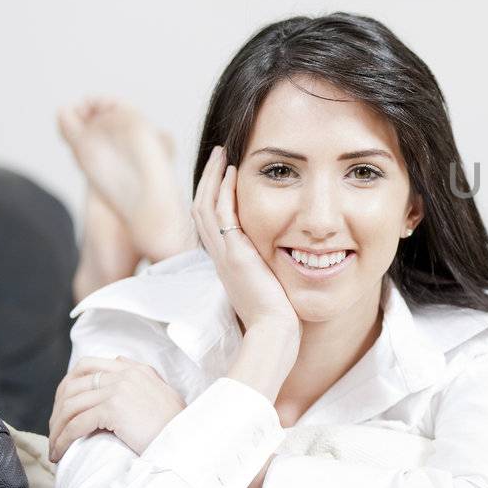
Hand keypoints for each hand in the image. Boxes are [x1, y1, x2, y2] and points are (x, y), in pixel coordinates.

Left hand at [47, 356, 187, 463]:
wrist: (188, 440)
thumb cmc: (176, 425)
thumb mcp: (160, 393)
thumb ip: (139, 379)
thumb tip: (118, 363)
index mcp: (135, 369)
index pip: (87, 365)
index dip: (67, 387)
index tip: (62, 409)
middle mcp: (125, 373)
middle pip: (72, 384)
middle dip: (57, 410)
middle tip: (55, 432)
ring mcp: (119, 388)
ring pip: (70, 406)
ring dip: (57, 429)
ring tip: (55, 447)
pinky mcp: (113, 407)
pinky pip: (76, 424)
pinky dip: (63, 440)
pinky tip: (60, 453)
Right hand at [191, 144, 299, 336]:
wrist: (275, 333)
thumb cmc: (279, 316)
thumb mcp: (270, 284)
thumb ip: (270, 266)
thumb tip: (286, 253)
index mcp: (227, 263)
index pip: (211, 222)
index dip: (214, 196)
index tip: (224, 174)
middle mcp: (220, 257)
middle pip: (201, 208)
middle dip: (209, 179)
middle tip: (218, 155)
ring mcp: (223, 255)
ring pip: (205, 206)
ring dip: (212, 177)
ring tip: (221, 154)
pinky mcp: (234, 255)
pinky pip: (221, 214)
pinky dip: (223, 191)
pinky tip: (232, 172)